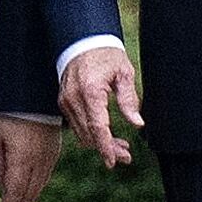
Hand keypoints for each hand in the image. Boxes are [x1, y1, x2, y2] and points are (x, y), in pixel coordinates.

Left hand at [0, 118, 62, 201]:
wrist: (33, 92)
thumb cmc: (8, 112)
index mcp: (23, 158)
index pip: (16, 191)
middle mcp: (40, 160)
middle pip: (30, 192)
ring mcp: (50, 155)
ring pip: (40, 185)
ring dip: (29, 199)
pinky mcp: (55, 150)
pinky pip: (46, 174)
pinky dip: (38, 186)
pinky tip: (31, 191)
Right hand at [59, 45, 144, 169]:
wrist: (83, 40)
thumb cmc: (106, 55)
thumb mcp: (124, 73)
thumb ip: (129, 100)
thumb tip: (138, 124)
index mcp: (91, 92)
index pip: (98, 128)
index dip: (106, 148)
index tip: (114, 161)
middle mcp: (74, 99)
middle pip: (90, 135)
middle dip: (107, 149)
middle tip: (126, 156)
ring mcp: (66, 101)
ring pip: (82, 134)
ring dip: (99, 143)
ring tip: (121, 146)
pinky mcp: (63, 102)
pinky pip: (76, 125)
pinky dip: (90, 133)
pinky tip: (105, 135)